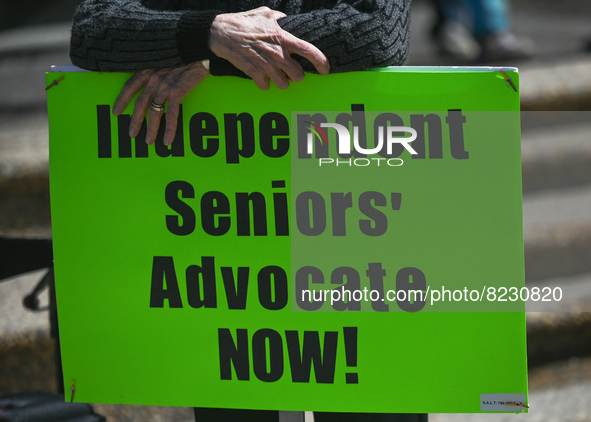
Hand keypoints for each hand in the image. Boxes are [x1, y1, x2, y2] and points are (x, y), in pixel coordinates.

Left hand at [113, 61, 209, 144]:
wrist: (199, 50)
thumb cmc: (184, 53)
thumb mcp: (164, 57)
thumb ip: (157, 69)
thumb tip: (155, 79)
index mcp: (148, 69)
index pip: (130, 86)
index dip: (122, 100)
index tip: (116, 112)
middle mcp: (153, 78)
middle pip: (140, 104)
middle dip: (135, 121)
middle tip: (132, 134)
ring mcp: (164, 86)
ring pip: (154, 112)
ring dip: (151, 129)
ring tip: (148, 141)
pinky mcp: (176, 92)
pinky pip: (171, 115)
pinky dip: (169, 129)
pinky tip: (167, 140)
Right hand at [210, 6, 328, 89]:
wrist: (222, 33)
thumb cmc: (243, 22)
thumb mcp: (264, 13)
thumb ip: (279, 18)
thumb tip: (285, 19)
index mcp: (283, 38)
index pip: (309, 51)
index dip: (321, 62)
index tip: (325, 70)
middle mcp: (278, 54)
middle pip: (299, 76)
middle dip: (295, 75)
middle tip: (289, 71)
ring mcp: (266, 66)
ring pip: (284, 85)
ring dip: (282, 81)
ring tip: (275, 74)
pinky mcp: (255, 74)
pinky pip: (266, 87)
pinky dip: (265, 83)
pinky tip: (261, 76)